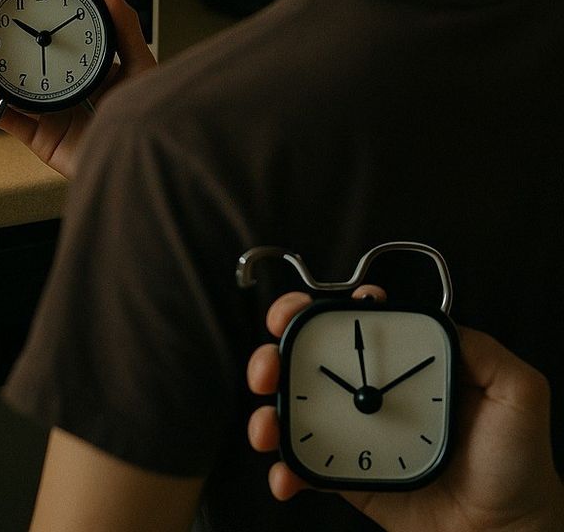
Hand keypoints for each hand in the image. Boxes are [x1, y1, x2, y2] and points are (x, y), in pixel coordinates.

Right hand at [0, 0, 156, 177]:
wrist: (143, 159)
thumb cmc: (148, 118)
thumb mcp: (139, 66)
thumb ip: (124, 28)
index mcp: (85, 74)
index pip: (51, 47)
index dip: (25, 32)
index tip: (4, 16)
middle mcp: (65, 94)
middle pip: (20, 71)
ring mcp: (53, 118)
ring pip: (9, 97)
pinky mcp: (45, 142)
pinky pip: (15, 124)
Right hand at [247, 290, 563, 531]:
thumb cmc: (517, 467)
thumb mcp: (518, 394)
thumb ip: (484, 351)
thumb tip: (438, 320)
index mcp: (401, 363)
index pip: (350, 322)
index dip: (315, 308)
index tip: (299, 310)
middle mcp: (370, 391)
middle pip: (306, 358)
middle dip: (272, 353)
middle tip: (267, 367)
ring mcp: (353, 431)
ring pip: (292, 406)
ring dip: (265, 409)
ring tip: (266, 426)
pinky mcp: (344, 473)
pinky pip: (301, 464)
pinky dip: (283, 468)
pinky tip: (285, 475)